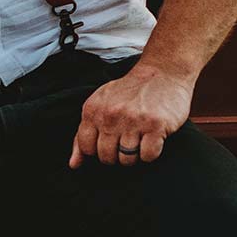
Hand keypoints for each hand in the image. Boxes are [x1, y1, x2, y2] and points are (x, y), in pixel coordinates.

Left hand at [69, 62, 195, 167]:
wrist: (163, 72)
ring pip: (127, 160)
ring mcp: (133, 120)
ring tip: (140, 139)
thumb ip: (84, 134)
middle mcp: (111, 115)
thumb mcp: (101, 105)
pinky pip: (148, 156)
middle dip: (117, 155)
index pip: (87, 148)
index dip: (98, 150)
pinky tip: (153, 138)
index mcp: (93, 110)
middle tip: (127, 141)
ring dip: (135, 155)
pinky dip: (151, 153)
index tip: (110, 141)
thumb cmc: (130, 92)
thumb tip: (73, 165)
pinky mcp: (156, 125)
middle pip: (107, 157)